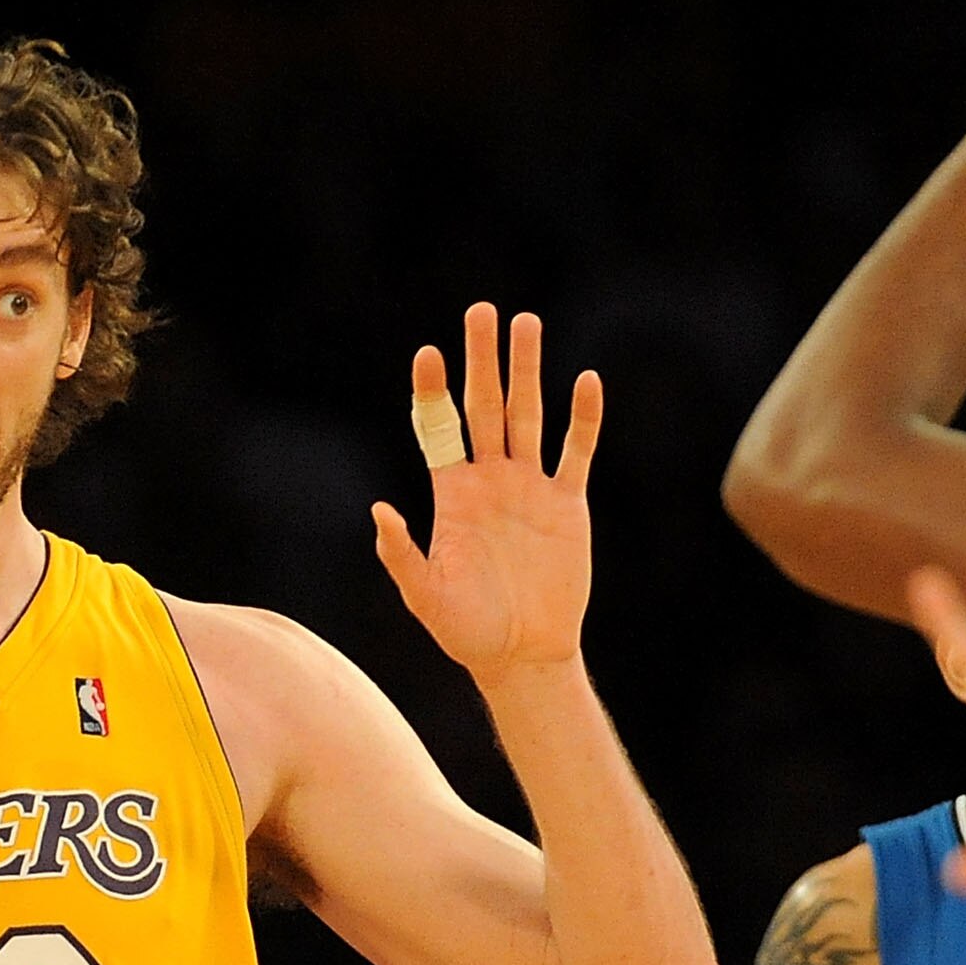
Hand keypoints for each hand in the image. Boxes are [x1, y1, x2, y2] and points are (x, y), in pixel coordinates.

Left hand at [375, 304, 600, 684]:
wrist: (522, 654)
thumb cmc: (466, 630)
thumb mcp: (425, 595)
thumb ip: (402, 554)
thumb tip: (379, 510)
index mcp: (452, 494)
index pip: (439, 428)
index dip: (433, 391)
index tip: (428, 353)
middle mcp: (490, 480)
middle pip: (486, 406)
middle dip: (483, 359)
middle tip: (482, 310)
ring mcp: (530, 488)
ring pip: (530, 415)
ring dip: (529, 370)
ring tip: (527, 323)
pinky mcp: (568, 504)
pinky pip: (577, 452)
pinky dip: (583, 418)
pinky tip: (586, 381)